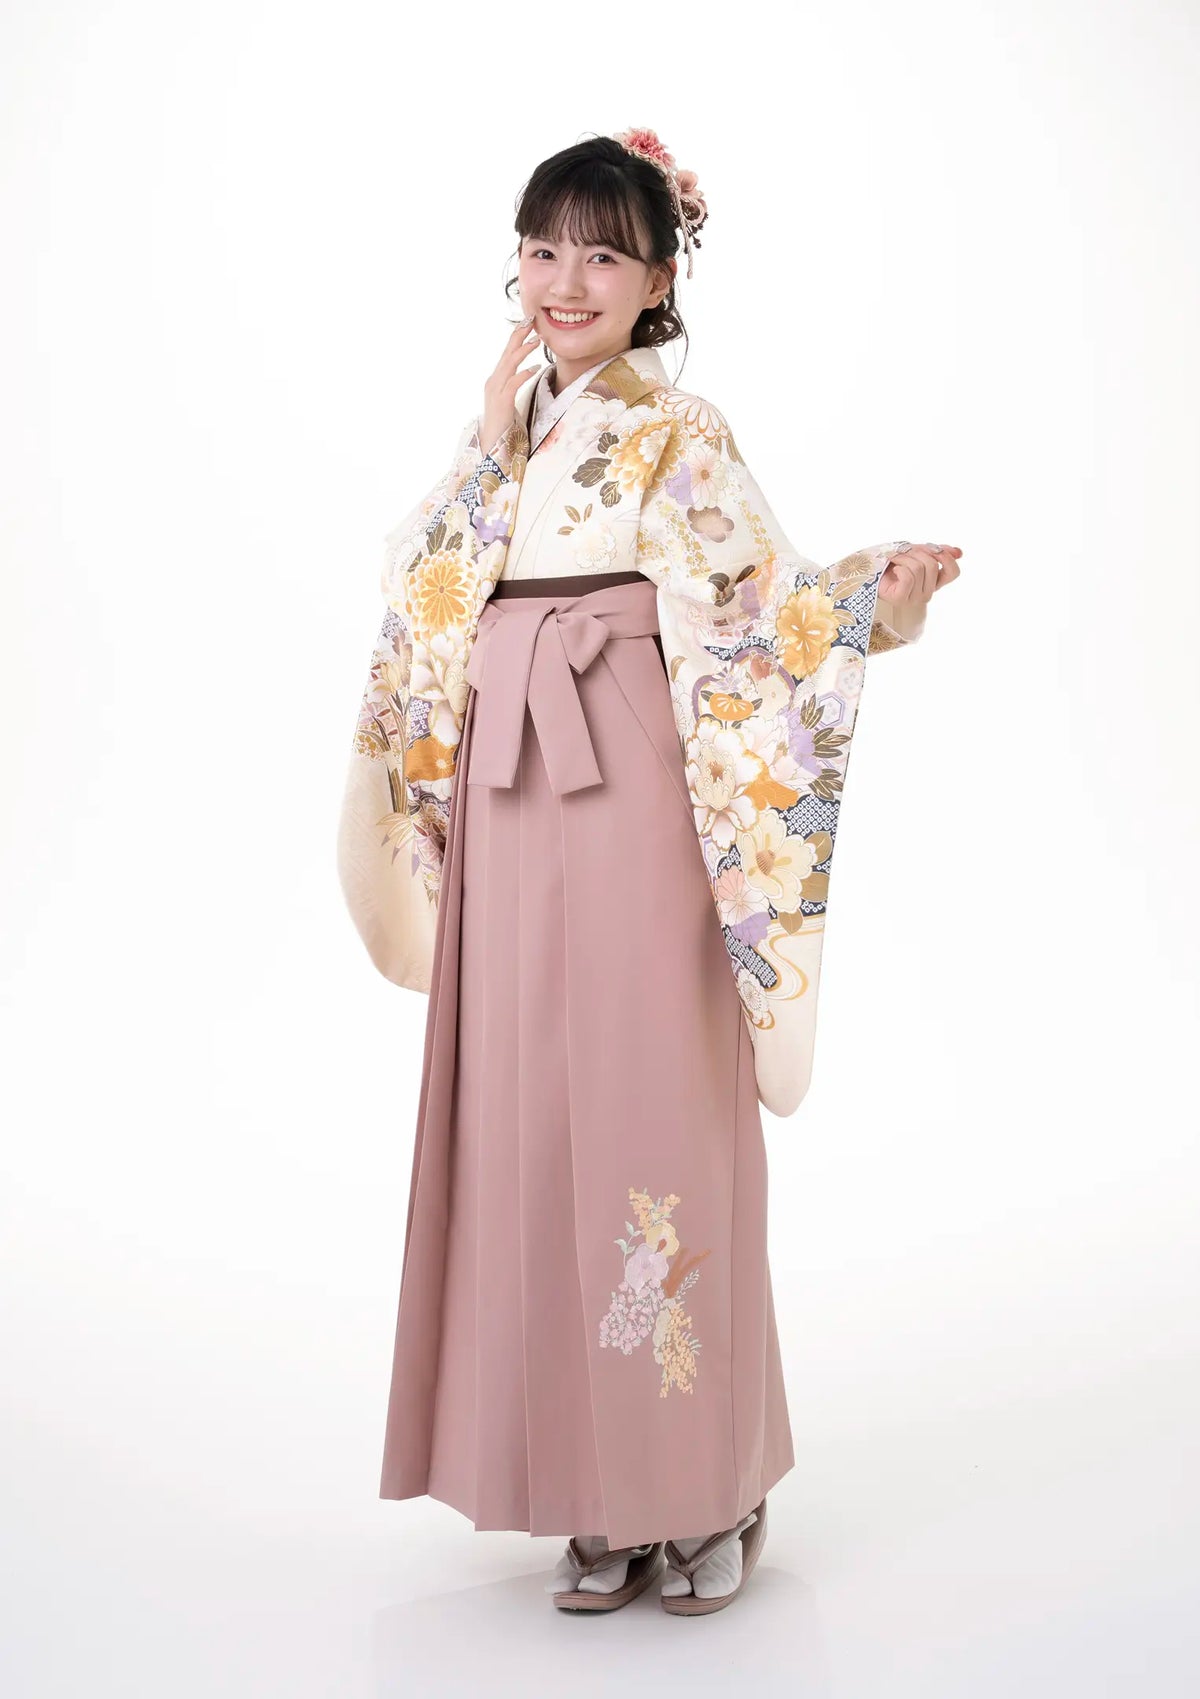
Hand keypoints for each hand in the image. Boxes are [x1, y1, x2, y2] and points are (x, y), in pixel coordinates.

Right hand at [479, 317, 541, 457]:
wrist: (493, 442)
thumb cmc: (504, 421)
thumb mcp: (508, 397)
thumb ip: (513, 382)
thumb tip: (527, 370)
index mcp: (496, 378)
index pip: (506, 353)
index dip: (516, 337)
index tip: (527, 323)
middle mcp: (493, 381)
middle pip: (506, 353)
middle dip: (518, 336)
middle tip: (531, 321)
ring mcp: (496, 390)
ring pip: (509, 364)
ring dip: (523, 351)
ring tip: (537, 340)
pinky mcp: (502, 402)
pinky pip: (514, 383)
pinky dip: (524, 374)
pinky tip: (535, 368)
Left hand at [880, 543, 961, 606]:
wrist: (869, 570)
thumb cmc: (893, 562)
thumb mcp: (917, 552)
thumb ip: (937, 552)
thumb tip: (959, 552)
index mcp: (934, 582)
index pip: (953, 573)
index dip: (947, 558)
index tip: (935, 549)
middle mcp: (927, 592)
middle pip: (932, 565)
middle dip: (916, 552)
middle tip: (904, 552)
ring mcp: (914, 598)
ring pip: (919, 568)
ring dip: (904, 558)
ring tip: (895, 560)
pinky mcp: (901, 599)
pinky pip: (908, 576)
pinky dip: (899, 566)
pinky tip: (893, 569)